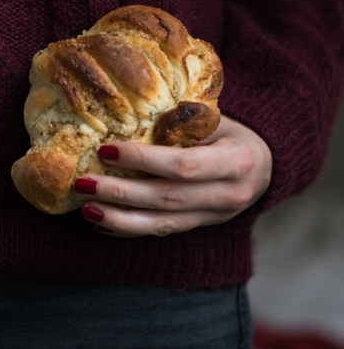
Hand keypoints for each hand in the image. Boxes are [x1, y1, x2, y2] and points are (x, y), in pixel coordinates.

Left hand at [73, 116, 272, 236]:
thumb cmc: (231, 133)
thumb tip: (129, 115)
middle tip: (83, 183)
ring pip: (162, 225)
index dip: (143, 161)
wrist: (264, 165)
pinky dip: (129, 229)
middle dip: (121, 194)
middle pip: (167, 199)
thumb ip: (183, 121)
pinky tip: (101, 223)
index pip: (183, 165)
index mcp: (236, 162)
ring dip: (119, 219)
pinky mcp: (200, 227)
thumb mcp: (217, 119)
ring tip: (86, 209)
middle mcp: (228, 195)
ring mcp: (214, 216)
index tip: (106, 150)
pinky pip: (161, 232)